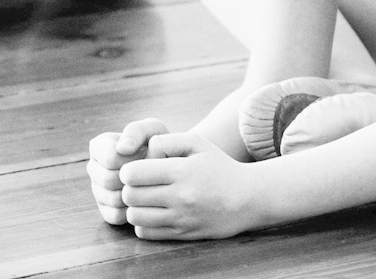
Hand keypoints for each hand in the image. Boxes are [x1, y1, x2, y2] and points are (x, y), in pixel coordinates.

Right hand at [87, 119, 169, 225]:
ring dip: (134, 194)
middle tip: (150, 174)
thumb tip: (122, 148)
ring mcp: (98, 191)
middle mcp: (93, 168)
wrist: (169, 168)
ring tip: (148, 185)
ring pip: (111, 199)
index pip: (108, 158)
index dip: (131, 160)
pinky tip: (144, 200)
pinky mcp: (106, 210)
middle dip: (133, 178)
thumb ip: (136, 131)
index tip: (146, 156)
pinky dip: (132, 210)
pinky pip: (115, 216)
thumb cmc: (159, 146)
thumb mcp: (152, 130)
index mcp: (98, 147)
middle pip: (108, 180)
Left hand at [117, 132, 253, 239]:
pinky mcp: (183, 234)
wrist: (247, 198)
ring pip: (135, 216)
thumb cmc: (219, 166)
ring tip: (144, 198)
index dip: (128, 170)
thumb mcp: (197, 142)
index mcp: (182, 171)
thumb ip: (166, 140)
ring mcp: (181, 218)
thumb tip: (144, 151)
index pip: (133, 174)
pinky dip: (142, 222)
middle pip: (130, 196)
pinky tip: (152, 212)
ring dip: (134, 206)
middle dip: (128, 188)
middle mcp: (180, 197)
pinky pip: (146, 232)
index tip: (135, 169)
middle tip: (138, 184)